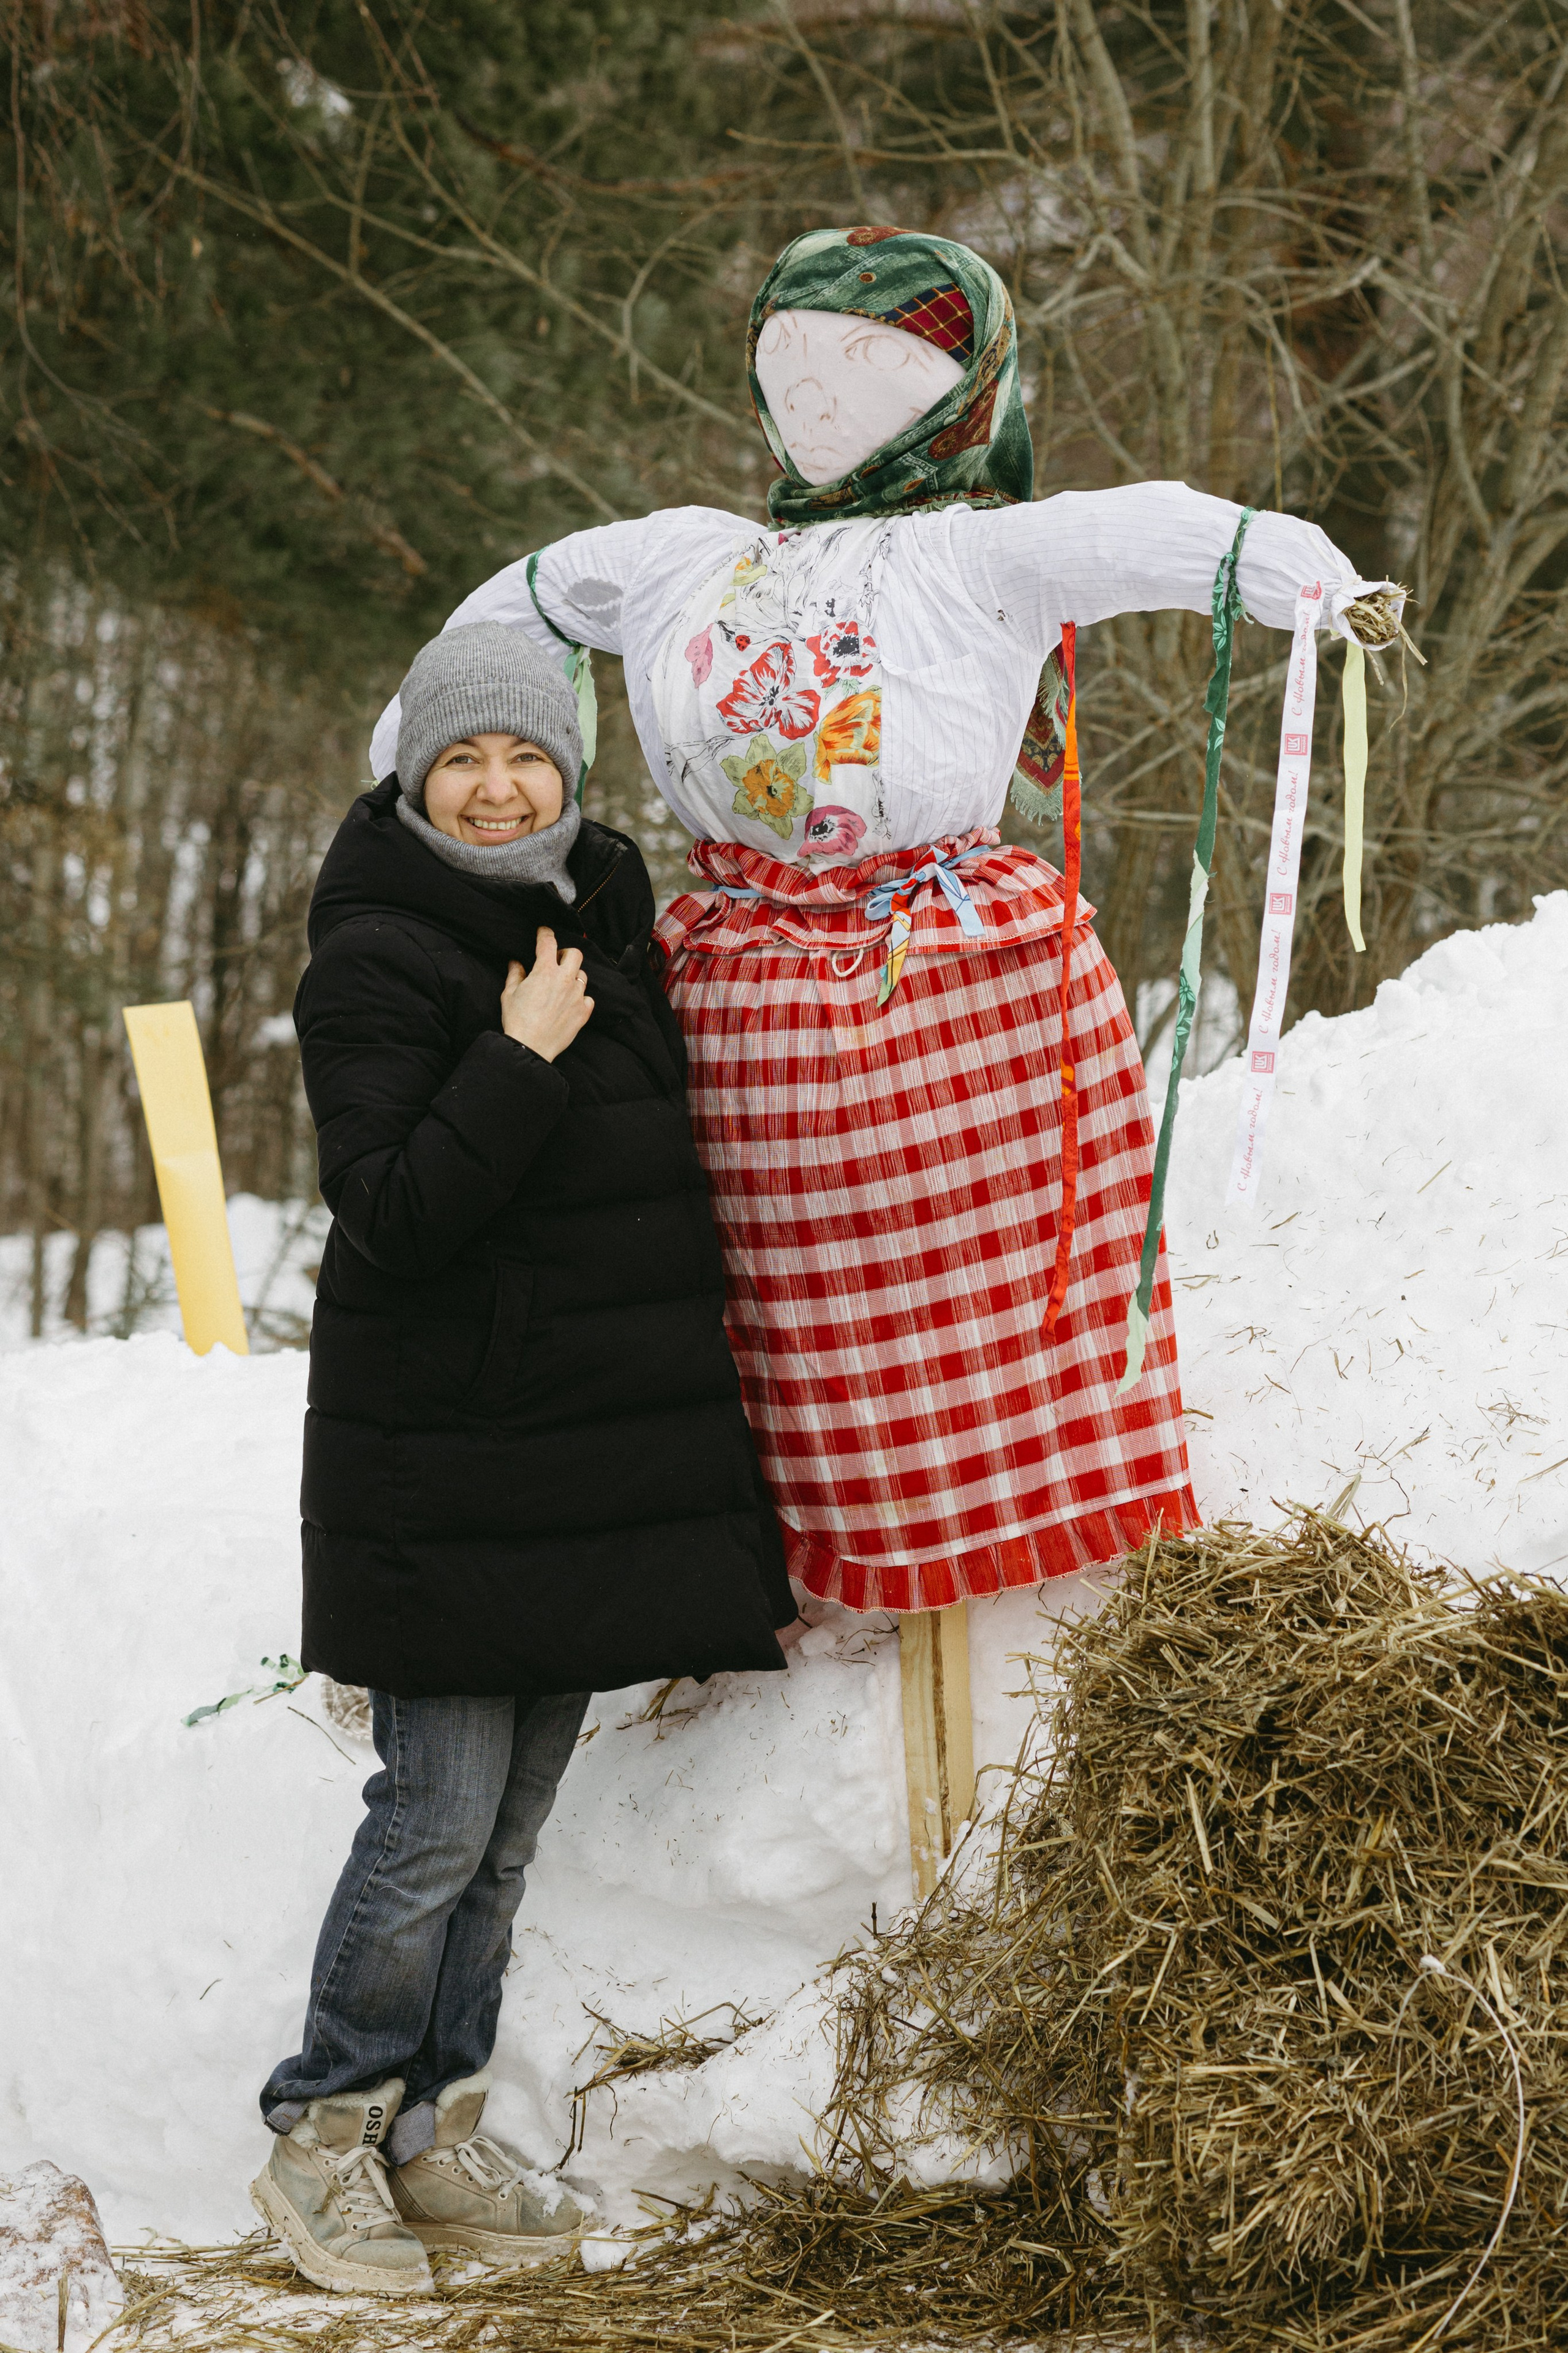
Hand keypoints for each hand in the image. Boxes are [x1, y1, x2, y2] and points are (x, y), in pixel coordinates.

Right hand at [500, 929, 592, 1061]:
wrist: (530, 1047)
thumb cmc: (517, 1020)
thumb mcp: (509, 994)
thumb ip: (515, 975)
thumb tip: (515, 963)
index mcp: (544, 971)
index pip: (548, 942)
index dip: (545, 933)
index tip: (544, 931)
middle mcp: (565, 980)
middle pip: (575, 954)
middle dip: (565, 954)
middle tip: (556, 961)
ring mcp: (577, 996)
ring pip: (582, 976)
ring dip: (573, 976)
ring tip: (562, 985)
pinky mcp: (583, 1012)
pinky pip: (588, 998)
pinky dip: (581, 998)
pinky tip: (570, 1003)